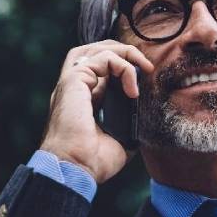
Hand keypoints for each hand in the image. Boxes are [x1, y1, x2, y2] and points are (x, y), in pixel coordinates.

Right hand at [39, 40, 154, 184]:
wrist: (76, 168)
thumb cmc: (93, 161)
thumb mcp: (120, 138)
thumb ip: (128, 121)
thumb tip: (144, 113)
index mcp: (82, 99)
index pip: (100, 68)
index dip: (123, 65)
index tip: (144, 78)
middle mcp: (75, 87)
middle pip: (95, 50)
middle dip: (123, 51)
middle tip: (144, 66)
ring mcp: (72, 82)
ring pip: (97, 48)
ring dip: (124, 52)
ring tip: (142, 67)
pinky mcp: (74, 80)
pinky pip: (103, 58)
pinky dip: (123, 67)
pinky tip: (132, 89)